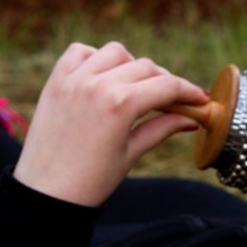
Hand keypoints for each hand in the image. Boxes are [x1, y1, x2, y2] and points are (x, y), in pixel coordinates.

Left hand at [13, 42, 206, 207]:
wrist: (46, 193)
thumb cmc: (91, 181)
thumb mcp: (132, 153)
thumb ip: (162, 128)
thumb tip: (192, 119)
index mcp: (119, 104)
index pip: (166, 86)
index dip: (189, 91)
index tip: (200, 99)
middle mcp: (97, 84)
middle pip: (146, 67)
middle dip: (165, 82)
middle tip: (173, 101)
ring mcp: (73, 79)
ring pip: (115, 53)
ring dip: (131, 66)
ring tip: (135, 89)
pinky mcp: (56, 81)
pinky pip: (80, 52)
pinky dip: (96, 58)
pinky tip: (104, 78)